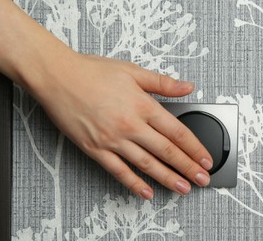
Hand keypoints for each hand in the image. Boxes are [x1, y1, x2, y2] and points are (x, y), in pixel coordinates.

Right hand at [33, 54, 212, 198]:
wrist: (57, 76)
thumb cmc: (92, 71)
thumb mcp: (133, 71)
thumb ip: (163, 82)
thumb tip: (188, 86)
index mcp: (143, 105)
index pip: (177, 133)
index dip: (195, 149)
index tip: (206, 159)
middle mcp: (130, 125)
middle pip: (166, 152)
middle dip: (188, 168)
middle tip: (202, 180)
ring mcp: (112, 139)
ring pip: (146, 165)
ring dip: (167, 178)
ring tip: (182, 188)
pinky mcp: (94, 149)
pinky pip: (118, 171)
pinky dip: (134, 183)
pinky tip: (146, 192)